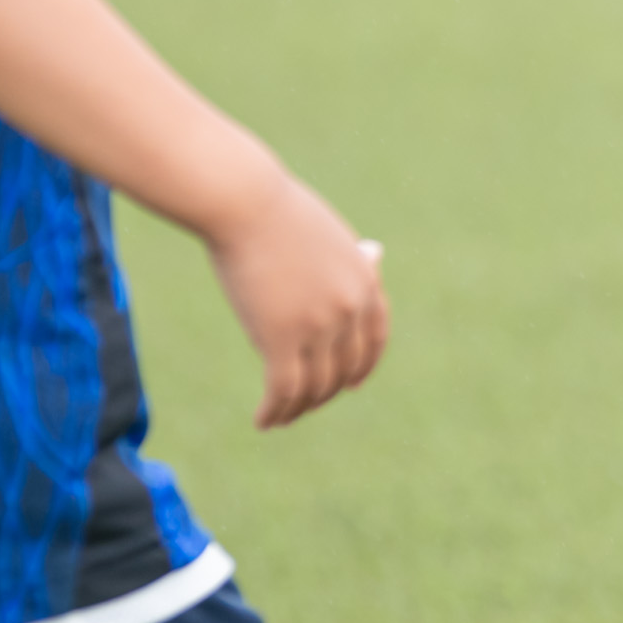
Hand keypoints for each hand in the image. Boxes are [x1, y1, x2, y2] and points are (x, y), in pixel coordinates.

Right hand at [205, 171, 392, 426]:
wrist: (245, 201)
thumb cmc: (279, 210)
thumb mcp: (330, 232)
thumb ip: (352, 257)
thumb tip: (377, 254)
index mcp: (365, 282)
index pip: (374, 340)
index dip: (363, 367)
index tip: (353, 386)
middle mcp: (349, 308)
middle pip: (343, 369)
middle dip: (325, 393)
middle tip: (303, 405)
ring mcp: (319, 325)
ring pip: (314, 386)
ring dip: (297, 409)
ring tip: (280, 417)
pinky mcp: (281, 337)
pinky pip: (283, 389)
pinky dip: (275, 411)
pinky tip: (262, 420)